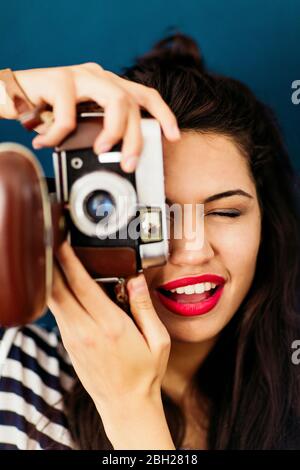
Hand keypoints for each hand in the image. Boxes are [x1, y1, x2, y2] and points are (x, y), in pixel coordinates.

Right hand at [14, 63, 179, 171]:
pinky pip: (68, 112)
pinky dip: (60, 134)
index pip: (145, 95)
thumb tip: (118, 158)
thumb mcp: (80, 123)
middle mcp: (98, 77)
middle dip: (136, 138)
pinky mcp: (58, 78)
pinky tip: (47, 142)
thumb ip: (98, 131)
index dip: (164, 115)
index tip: (173, 137)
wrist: (11, 93)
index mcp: (108, 86)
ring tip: (100, 150)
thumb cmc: (47, 110)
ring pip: (115, 100)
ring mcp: (80, 75)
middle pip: (133, 103)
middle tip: (129, 163)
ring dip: (113, 132)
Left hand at [48, 241, 173, 448]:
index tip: (64, 243)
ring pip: (54, 300)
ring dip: (53, 278)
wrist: (125, 405)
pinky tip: (64, 284)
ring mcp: (74, 339)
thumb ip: (145, 306)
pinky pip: (59, 312)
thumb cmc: (145, 373)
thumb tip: (135, 278)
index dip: (69, 261)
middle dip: (53, 264)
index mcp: (110, 327)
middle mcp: (86, 331)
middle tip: (55, 243)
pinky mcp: (69, 344)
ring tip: (57, 258)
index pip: (82, 286)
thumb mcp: (158, 340)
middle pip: (58, 290)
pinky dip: (57, 294)